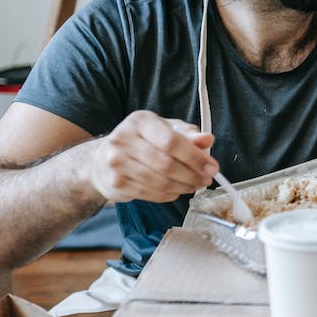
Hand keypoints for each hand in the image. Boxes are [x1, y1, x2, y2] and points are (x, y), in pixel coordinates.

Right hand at [89, 111, 217, 202]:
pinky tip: (176, 190)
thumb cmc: (143, 141)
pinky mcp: (116, 183)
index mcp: (140, 121)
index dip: (195, 157)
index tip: (212, 167)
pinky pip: (151, 193)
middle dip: (192, 175)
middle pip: (166, 164)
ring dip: (183, 186)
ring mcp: (116, 163)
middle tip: (206, 179)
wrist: (104, 158)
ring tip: (194, 185)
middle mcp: (123, 139)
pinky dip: (169, 194)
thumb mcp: (166, 129)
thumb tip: (207, 140)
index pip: (171, 141)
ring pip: (159, 182)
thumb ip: (188, 135)